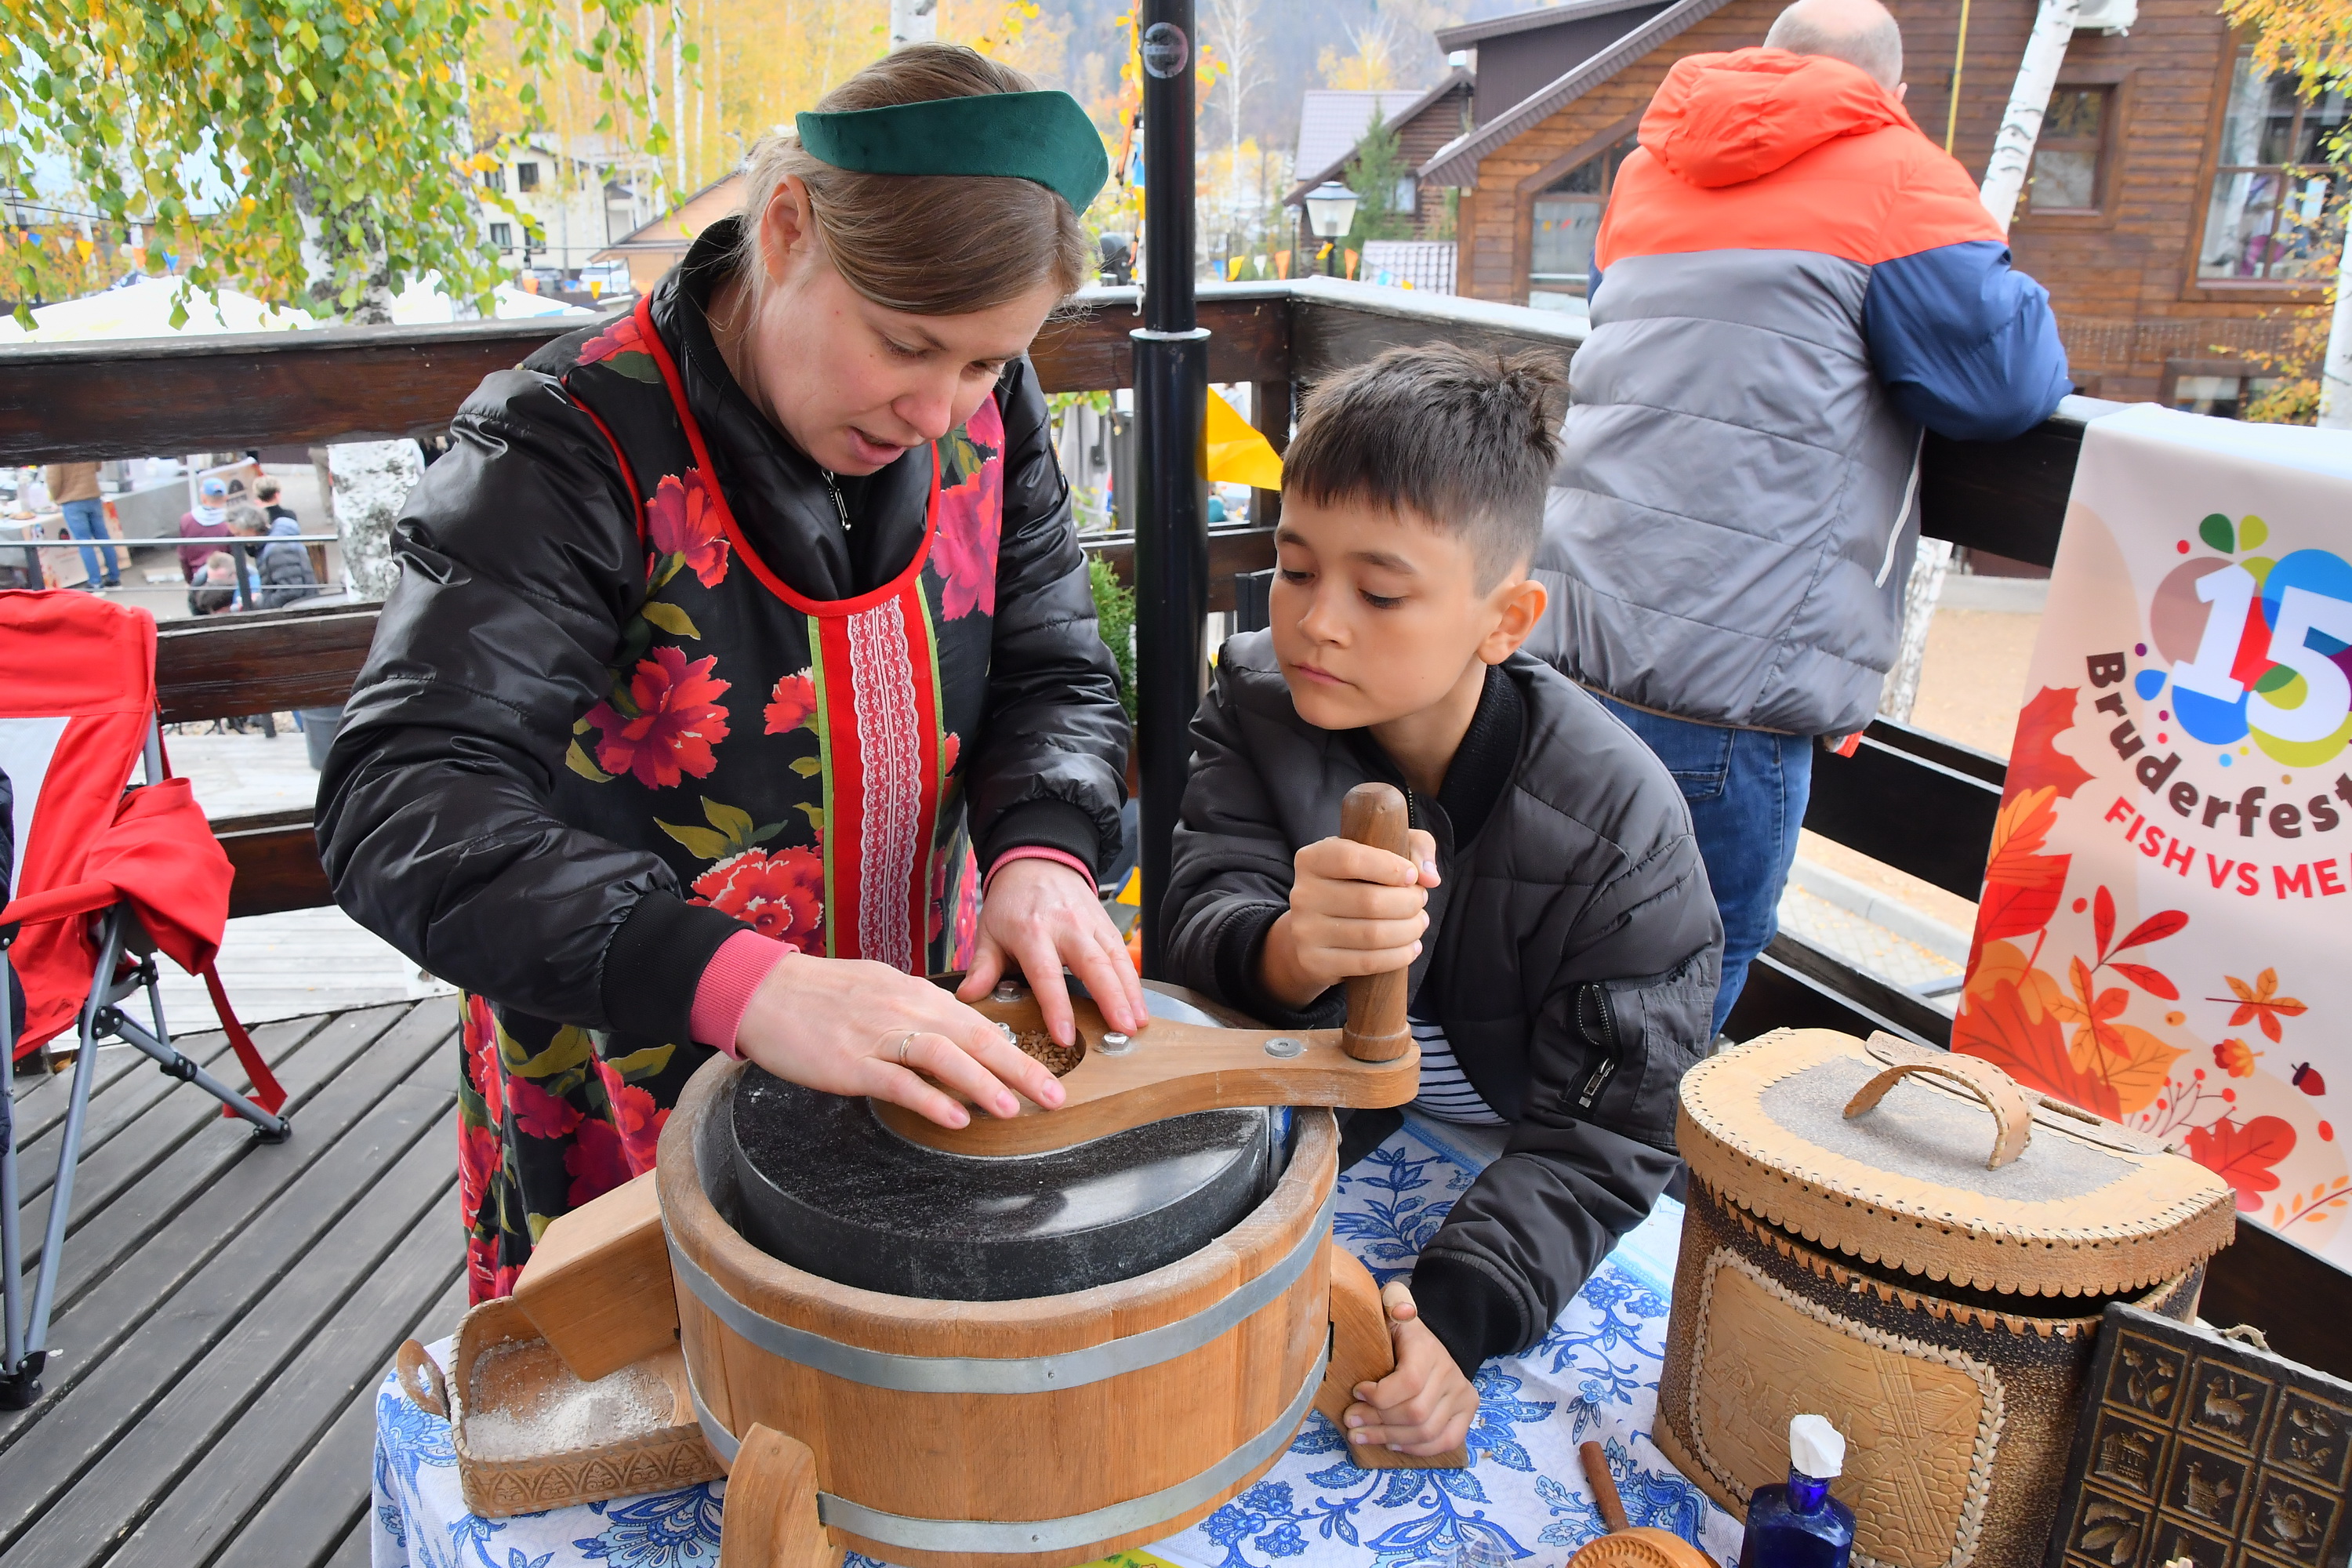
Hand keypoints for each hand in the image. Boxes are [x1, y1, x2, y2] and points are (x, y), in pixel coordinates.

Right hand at [734, 950, 1065, 1129]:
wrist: (765, 992)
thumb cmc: (821, 994)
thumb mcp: (881, 991)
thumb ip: (919, 1012)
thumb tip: (956, 1034)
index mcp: (917, 995)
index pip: (979, 1024)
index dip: (1018, 1051)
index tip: (1049, 1074)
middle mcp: (906, 1011)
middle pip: (976, 1038)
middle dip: (1021, 1070)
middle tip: (1055, 1095)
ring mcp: (879, 1037)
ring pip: (944, 1057)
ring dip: (984, 1084)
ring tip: (1013, 1108)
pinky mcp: (851, 1063)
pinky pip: (899, 1081)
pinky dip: (931, 1100)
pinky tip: (956, 1118)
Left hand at [956, 857, 1146, 1045]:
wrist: (1036, 861)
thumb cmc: (1011, 903)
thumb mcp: (988, 932)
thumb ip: (982, 967)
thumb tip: (967, 998)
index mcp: (1031, 932)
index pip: (1046, 975)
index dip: (1057, 1007)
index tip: (1066, 1037)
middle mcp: (1066, 926)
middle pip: (1093, 966)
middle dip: (1111, 999)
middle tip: (1122, 1031)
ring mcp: (1090, 923)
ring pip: (1115, 959)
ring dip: (1130, 992)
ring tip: (1138, 1022)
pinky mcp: (1106, 923)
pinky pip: (1123, 952)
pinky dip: (1134, 978)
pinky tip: (1139, 1002)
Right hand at [1258, 828, 1437, 1008]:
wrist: (1315, 932)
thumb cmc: (1356, 884)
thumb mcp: (1380, 852)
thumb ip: (1414, 847)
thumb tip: (1430, 877)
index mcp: (1312, 859)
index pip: (1350, 859)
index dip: (1389, 867)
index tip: (1412, 876)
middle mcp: (1302, 893)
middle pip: (1369, 900)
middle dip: (1408, 903)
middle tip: (1420, 902)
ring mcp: (1305, 930)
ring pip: (1372, 935)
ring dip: (1408, 930)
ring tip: (1419, 923)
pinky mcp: (1315, 961)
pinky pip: (1367, 962)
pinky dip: (1398, 956)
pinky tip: (1410, 947)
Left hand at [1344, 1280, 1477, 1456]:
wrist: (1436, 1343)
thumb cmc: (1403, 1332)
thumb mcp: (1393, 1307)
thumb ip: (1393, 1301)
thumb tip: (1402, 1311)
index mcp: (1429, 1349)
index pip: (1408, 1382)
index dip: (1379, 1395)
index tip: (1356, 1391)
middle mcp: (1451, 1373)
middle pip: (1414, 1412)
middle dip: (1377, 1422)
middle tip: (1351, 1422)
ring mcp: (1462, 1395)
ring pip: (1426, 1432)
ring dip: (1390, 1439)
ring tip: (1362, 1435)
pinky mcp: (1467, 1413)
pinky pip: (1445, 1441)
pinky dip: (1417, 1449)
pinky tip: (1392, 1444)